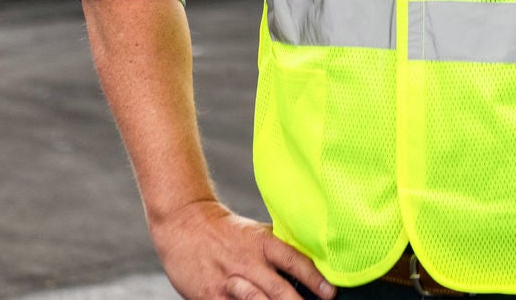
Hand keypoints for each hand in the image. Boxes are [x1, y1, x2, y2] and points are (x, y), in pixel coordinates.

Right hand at [151, 199, 336, 299]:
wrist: (184, 223)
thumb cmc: (225, 231)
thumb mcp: (255, 233)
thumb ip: (277, 248)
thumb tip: (310, 262)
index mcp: (262, 243)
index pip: (293, 260)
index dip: (314, 278)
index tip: (330, 293)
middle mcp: (248, 262)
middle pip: (278, 289)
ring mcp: (229, 281)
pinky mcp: (211, 297)